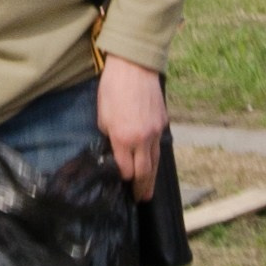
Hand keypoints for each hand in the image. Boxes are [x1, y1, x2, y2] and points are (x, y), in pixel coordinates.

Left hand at [97, 54, 167, 197]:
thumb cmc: (113, 88)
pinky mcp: (163, 122)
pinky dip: (156, 157)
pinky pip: (159, 146)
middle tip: (141, 200)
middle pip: (145, 171)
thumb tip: (115, 150)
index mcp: (124, 137)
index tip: (122, 183)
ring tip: (149, 192)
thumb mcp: (102, 115)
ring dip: (152, 178)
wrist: (134, 66)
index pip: (126, 169)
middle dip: (142, 188)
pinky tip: (153, 164)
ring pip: (155, 161)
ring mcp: (156, 130)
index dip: (124, 178)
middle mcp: (143, 138)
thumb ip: (109, 136)